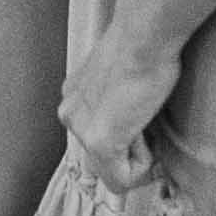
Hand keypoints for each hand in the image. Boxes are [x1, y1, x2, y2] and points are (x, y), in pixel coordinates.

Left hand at [60, 43, 180, 185]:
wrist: (144, 36)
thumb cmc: (144, 46)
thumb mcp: (122, 77)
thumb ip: (118, 103)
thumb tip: (136, 121)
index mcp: (75, 98)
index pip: (100, 139)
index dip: (131, 136)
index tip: (142, 112)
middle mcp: (70, 115)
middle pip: (106, 160)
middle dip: (133, 148)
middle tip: (144, 112)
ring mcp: (81, 131)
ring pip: (116, 172)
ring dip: (139, 152)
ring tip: (142, 113)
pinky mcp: (98, 144)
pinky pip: (124, 179)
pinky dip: (144, 163)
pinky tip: (142, 124)